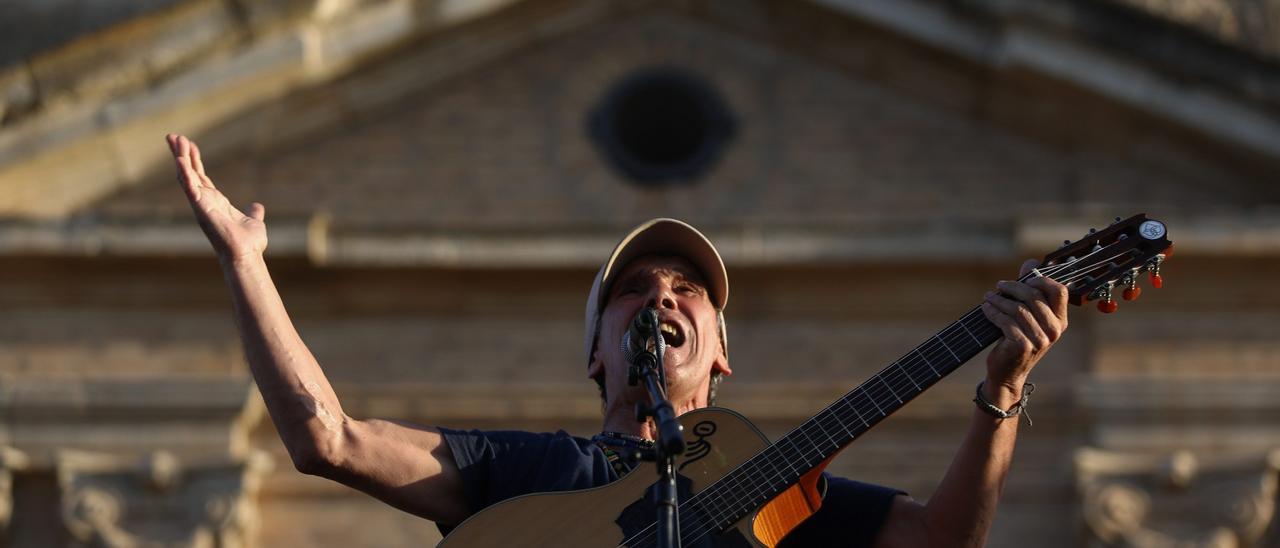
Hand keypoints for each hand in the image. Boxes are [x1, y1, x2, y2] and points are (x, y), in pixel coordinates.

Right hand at [167, 134, 266, 262]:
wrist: (247, 255)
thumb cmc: (248, 243)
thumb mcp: (254, 221)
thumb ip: (254, 212)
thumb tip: (257, 207)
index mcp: (215, 201)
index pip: (201, 177)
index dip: (195, 160)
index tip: (189, 143)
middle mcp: (205, 201)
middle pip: (189, 173)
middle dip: (181, 154)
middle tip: (172, 136)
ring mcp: (201, 205)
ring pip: (186, 177)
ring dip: (180, 158)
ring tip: (174, 139)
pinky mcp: (202, 209)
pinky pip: (190, 188)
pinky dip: (185, 174)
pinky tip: (180, 160)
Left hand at [979, 259, 1068, 397]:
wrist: (1007, 373)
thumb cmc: (1016, 340)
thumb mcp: (1027, 316)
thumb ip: (1030, 290)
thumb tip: (1031, 262)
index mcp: (1060, 321)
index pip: (1059, 291)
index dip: (1042, 279)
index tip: (1025, 277)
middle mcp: (1054, 330)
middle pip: (1034, 296)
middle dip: (1013, 287)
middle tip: (999, 286)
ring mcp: (1040, 340)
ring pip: (1018, 308)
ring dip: (999, 299)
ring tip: (988, 298)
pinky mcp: (1023, 346)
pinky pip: (1006, 321)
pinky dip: (993, 312)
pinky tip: (986, 309)